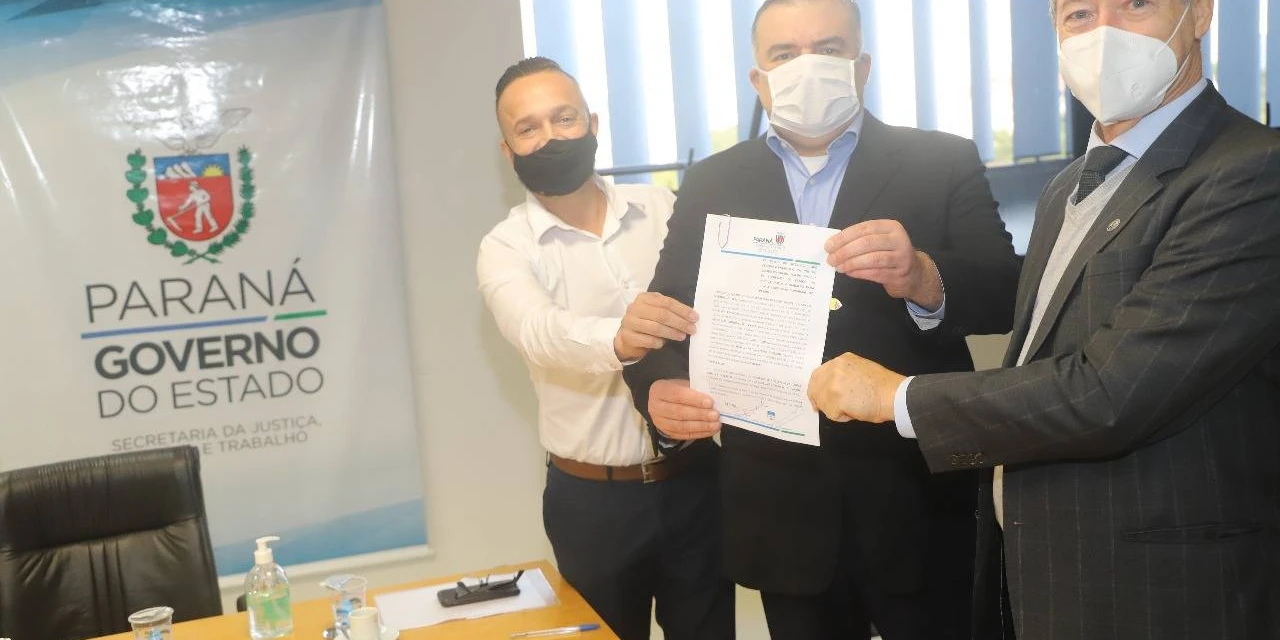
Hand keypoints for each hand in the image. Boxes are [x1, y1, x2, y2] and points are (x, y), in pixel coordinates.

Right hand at [614, 293, 698, 361]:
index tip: (695, 317)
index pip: (666, 302)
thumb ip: (669, 311)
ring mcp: (629, 322)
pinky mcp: (627, 336)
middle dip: (679, 322)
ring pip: (655, 327)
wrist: (628, 336)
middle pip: (662, 314)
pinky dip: (658, 342)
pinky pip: (647, 340)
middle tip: (692, 329)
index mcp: (644, 298)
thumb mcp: (655, 311)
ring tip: (682, 336)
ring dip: (671, 333)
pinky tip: (663, 344)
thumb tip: (691, 317)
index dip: (682, 310)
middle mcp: (635, 308)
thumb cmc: (646, 322)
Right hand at [649, 379, 719, 439]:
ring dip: (701, 426)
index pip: (677, 395)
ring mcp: (660, 422)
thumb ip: (694, 389)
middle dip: (699, 414)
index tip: (710, 402)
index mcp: (659, 390)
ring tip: (716, 424)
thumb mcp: (682, 384)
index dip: (694, 399)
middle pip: (679, 412)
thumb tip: (714, 397)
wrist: (663, 401)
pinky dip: (699, 433)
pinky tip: (711, 430)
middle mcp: (656, 407)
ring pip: (682, 426)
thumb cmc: (676, 390)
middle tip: (715, 415)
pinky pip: (684, 435)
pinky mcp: (667, 433)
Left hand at [807, 353, 904, 423]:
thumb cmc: (883, 386)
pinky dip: (842, 417)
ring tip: (852, 408)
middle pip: (815, 387)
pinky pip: (831, 414)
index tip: (817, 398)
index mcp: (841, 360)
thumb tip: (833, 388)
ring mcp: (833, 383)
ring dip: (833, 409)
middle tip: (821, 409)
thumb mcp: (860, 369)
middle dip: (818, 400)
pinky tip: (855, 412)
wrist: (894, 394)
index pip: (818, 374)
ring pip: (822, 402)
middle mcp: (834, 368)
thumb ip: (844, 374)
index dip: (816, 388)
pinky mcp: (835, 399)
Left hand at [825, 219, 941, 308]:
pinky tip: (849, 272)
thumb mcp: (879, 241)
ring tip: (838, 267)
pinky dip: (859, 272)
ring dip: (851, 263)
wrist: (913, 273)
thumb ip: (860, 240)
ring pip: (872, 259)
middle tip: (831, 259)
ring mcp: (901, 257)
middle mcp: (898, 240)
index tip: (828, 245)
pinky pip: (876, 273)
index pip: (864, 229)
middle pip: (867, 243)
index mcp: (891, 227)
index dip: (844, 237)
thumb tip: (834, 246)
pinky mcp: (900, 274)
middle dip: (845, 251)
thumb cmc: (889, 254)